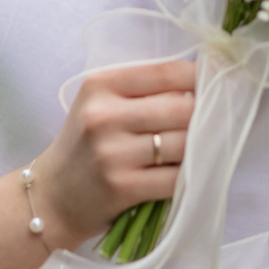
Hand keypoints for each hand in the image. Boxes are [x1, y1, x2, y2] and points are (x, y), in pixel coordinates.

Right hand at [28, 60, 196, 248]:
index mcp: (100, 85)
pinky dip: (190, 176)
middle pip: (182, 108)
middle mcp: (103, 116)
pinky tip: (189, 174)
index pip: (166, 72)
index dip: (201, 78)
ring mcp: (112, 153)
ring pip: (183, 144)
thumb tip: (202, 85)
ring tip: (203, 148)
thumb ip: (142, 91)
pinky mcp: (122, 187)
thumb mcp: (100, 105)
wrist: (53, 196)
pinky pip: (175, 178)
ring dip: (201, 148)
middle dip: (205, 116)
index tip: (216, 85)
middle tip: (213, 122)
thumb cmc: (85, 145)